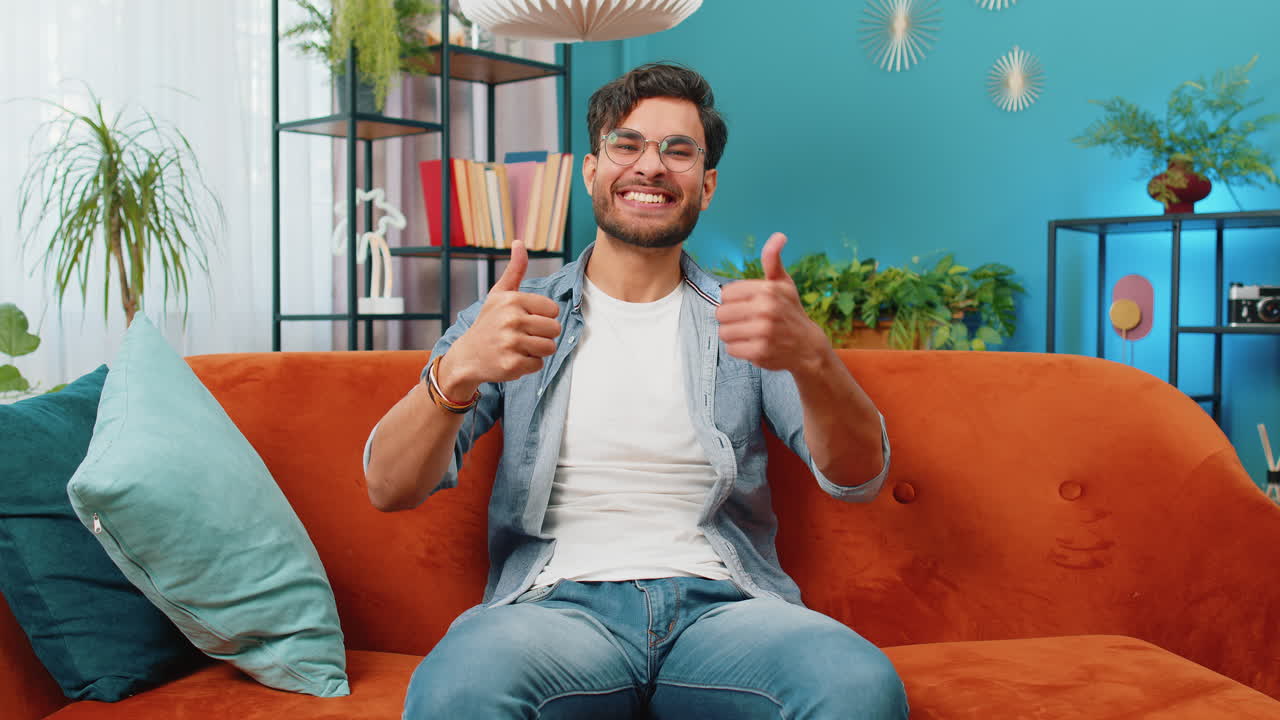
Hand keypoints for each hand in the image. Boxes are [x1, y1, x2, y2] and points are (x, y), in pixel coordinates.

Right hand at [438, 240, 561, 394]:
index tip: (525, 319)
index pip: (553, 310)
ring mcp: (511, 343)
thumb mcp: (499, 294)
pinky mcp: (511, 365)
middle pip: (555, 330)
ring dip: (537, 351)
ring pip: (549, 348)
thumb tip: (519, 242)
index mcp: (513, 300)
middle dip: (542, 335)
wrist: (466, 356)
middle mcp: (512, 320)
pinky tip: (512, 359)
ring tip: (519, 347)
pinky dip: (529, 365)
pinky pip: (538, 365)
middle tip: (522, 336)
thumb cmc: (488, 323)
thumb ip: (514, 270)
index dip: (543, 317)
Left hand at [716, 233, 827, 372]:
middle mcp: (765, 309)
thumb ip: (773, 260)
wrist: (808, 346)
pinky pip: (731, 349)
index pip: (726, 293)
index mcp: (767, 290)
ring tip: (750, 333)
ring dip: (734, 334)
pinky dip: (739, 349)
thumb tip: (779, 236)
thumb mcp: (783, 283)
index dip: (734, 300)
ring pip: (724, 332)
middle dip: (731, 318)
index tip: (748, 304)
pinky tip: (753, 345)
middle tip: (747, 321)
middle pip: (721, 313)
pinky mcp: (760, 352)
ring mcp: (763, 332)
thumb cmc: (791, 311)